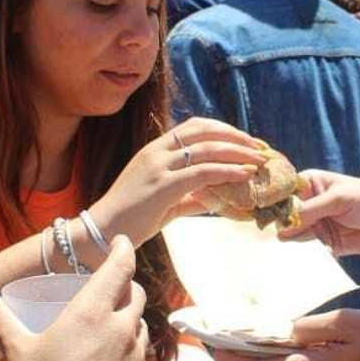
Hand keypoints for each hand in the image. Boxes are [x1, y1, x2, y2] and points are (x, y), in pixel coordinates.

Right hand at [0, 235, 149, 360]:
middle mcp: (122, 330)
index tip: (123, 242)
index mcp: (93, 313)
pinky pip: (141, 359)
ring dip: (129, 320)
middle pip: (136, 295)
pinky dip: (131, 353)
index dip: (124, 250)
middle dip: (127, 285)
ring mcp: (136, 359)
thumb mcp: (17, 353)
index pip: (120, 268)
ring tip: (110, 327)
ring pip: (141, 327)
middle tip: (113, 285)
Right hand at [91, 118, 266, 246]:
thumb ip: (187, 197)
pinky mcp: (162, 186)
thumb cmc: (129, 220)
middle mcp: (156, 152)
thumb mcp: (162, 202)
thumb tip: (212, 201)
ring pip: (207, 149)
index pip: (193, 127)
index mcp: (154, 150)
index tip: (244, 141)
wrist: (101, 233)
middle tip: (259, 147)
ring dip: (238, 153)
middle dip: (235, 136)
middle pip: (204, 131)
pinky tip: (244, 176)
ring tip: (259, 161)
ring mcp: (158, 166)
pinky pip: (202, 172)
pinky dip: (228, 171)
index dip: (222, 130)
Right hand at [277, 170, 359, 256]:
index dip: (272, 203)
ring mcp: (314, 224)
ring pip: (293, 235)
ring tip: (288, 247)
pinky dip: (304, 254)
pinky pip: (307, 250)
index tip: (260, 215)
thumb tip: (284, 226)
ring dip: (292, 242)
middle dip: (281, 226)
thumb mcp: (339, 200)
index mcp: (310, 183)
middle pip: (285, 216)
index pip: (284, 192)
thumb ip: (311, 211)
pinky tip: (301, 256)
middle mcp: (309, 203)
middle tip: (272, 236)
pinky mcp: (322, 243)